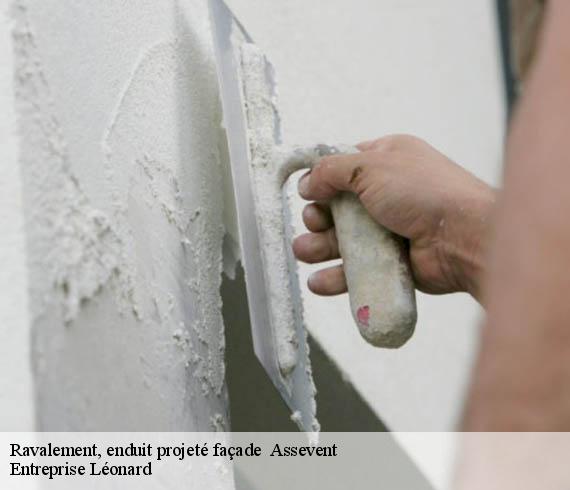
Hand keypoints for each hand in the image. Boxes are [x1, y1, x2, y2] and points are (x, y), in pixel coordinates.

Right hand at [292, 135, 495, 300]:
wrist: (463, 236)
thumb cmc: (426, 192)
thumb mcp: (371, 165)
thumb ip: (332, 170)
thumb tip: (308, 182)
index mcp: (387, 162)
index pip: (344, 169)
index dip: (322, 181)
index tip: (307, 192)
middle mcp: (388, 195)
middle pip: (338, 208)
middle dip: (319, 217)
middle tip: (314, 223)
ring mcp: (390, 230)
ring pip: (344, 241)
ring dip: (319, 247)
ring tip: (305, 252)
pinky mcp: (392, 262)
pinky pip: (357, 270)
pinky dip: (336, 276)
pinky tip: (319, 281)